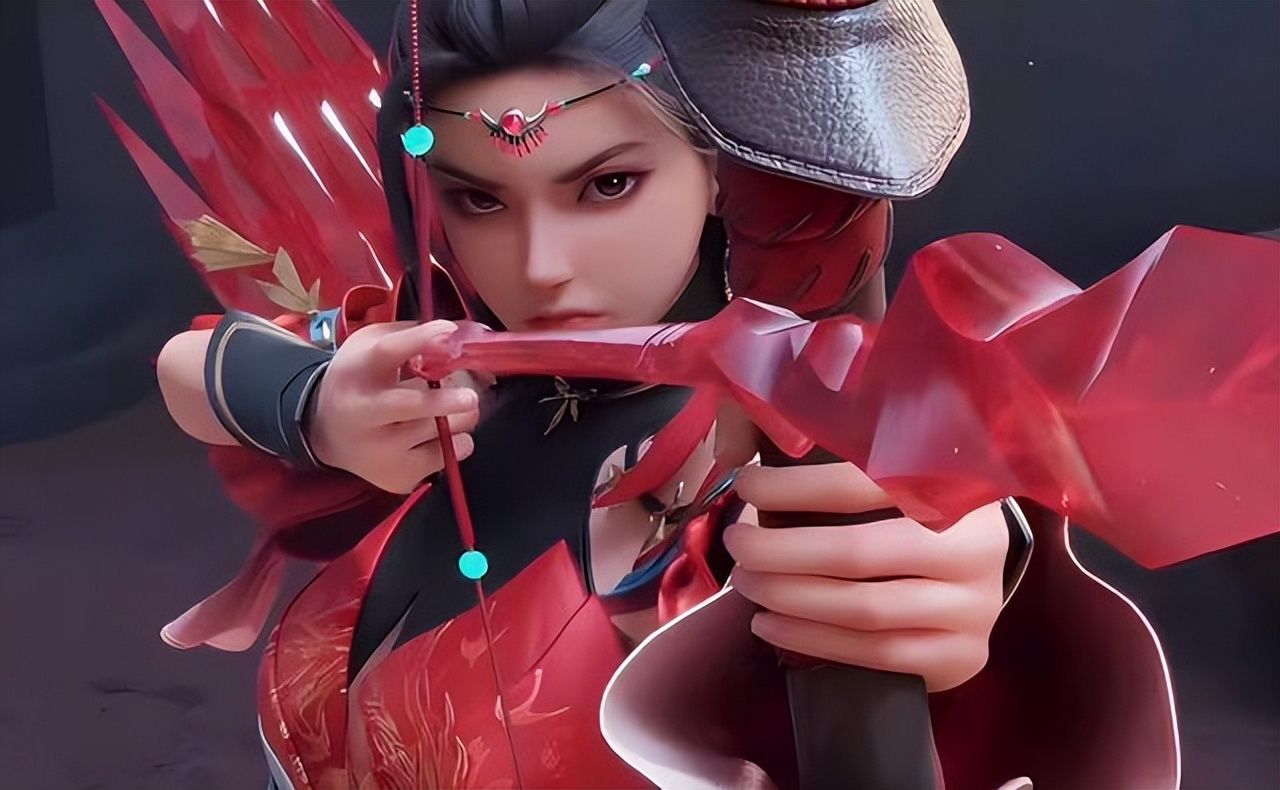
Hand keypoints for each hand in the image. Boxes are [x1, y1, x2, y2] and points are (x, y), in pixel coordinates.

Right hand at [307, 320, 479, 493]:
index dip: (421, 339)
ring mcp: (379, 449)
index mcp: (357, 371)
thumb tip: (461, 335)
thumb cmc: (359, 381)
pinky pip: (444, 457)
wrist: (323, 432)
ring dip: (460, 417)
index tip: (449, 332)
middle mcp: (363, 412)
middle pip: (409, 406)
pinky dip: (456, 443)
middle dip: (444, 401)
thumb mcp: (369, 348)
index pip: (388, 351)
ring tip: (457, 409)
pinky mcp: (396, 475)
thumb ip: (410, 337)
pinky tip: (442, 434)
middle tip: (471, 397)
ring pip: (437, 433)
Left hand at [725, 462, 1007, 691]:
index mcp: (955, 484)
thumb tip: (735, 451)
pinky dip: (813, 640)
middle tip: (737, 544)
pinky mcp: (962, 656)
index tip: (746, 486)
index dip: (792, 487)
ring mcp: (974, 607)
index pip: (858, 484)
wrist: (974, 568)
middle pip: (858, 552)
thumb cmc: (912, 510)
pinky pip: (875, 653)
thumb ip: (823, 455)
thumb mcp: (890, 471)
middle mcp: (975, 546)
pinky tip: (771, 624)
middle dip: (779, 552)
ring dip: (789, 598)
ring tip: (747, 584)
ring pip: (863, 608)